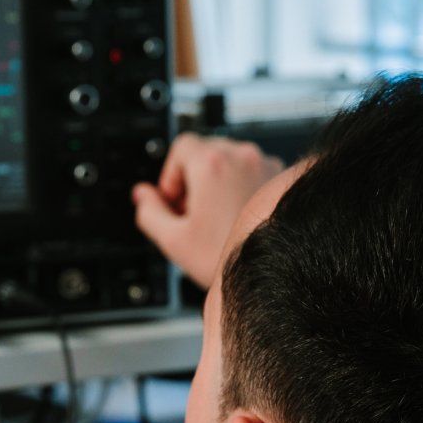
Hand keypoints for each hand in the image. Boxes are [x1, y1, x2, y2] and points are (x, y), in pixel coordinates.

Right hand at [131, 134, 284, 287]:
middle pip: (205, 151)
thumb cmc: (229, 258)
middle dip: (193, 179)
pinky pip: (250, 171)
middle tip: (192, 214)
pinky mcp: (278, 177)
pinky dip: (239, 186)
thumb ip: (150, 212)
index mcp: (212, 164)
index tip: (176, 200)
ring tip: (216, 218)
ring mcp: (264, 165)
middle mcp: (241, 157)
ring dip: (216, 182)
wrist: (274, 276)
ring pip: (229, 161)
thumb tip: (143, 195)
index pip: (181, 146)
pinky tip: (236, 217)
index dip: (171, 174)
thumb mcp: (174, 240)